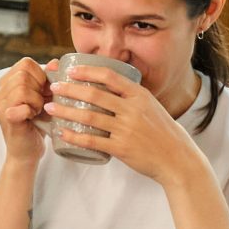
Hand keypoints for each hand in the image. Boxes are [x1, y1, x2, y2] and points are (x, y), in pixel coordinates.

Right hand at [0, 57, 52, 162]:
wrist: (27, 153)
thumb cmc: (36, 124)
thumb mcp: (44, 97)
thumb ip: (48, 78)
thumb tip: (55, 63)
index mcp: (6, 83)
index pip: (25, 63)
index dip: (40, 75)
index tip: (44, 92)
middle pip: (23, 74)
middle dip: (39, 88)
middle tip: (41, 104)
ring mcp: (0, 106)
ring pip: (22, 87)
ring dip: (37, 100)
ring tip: (37, 112)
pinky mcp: (6, 118)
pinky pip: (21, 105)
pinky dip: (31, 110)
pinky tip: (31, 118)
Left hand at [50, 64, 206, 186]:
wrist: (177, 158)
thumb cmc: (163, 132)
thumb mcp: (151, 107)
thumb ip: (132, 98)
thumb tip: (110, 89)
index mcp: (139, 95)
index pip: (110, 76)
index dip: (88, 71)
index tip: (72, 70)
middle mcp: (132, 109)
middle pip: (94, 95)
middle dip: (70, 89)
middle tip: (54, 87)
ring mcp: (126, 129)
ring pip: (89, 117)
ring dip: (66, 111)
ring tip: (51, 108)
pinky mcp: (121, 148)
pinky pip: (92, 141)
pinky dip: (75, 136)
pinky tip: (63, 132)